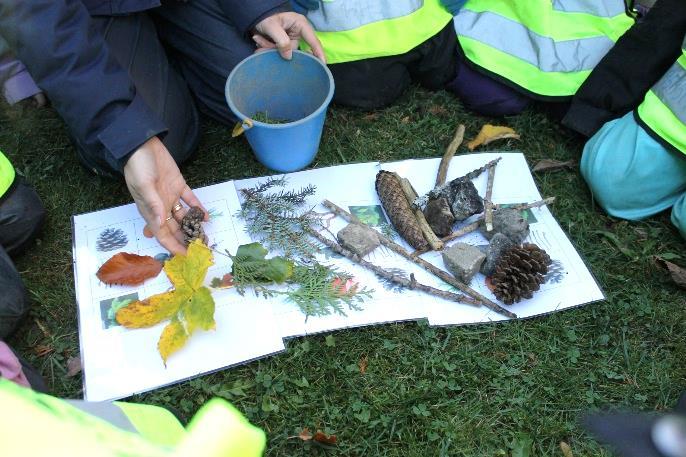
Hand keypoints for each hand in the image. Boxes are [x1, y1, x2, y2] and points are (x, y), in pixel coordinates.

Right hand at [123, 137, 206, 254]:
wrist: (142, 143)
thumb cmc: (138, 165)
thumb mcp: (144, 185)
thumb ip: (153, 204)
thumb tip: (158, 223)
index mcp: (150, 210)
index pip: (162, 234)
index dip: (173, 246)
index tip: (186, 256)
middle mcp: (160, 206)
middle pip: (175, 229)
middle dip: (186, 240)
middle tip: (201, 250)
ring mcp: (170, 196)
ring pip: (183, 217)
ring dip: (193, 226)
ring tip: (206, 236)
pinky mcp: (178, 185)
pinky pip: (189, 200)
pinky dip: (197, 208)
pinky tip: (206, 216)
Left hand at [253, 12, 325, 62]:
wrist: (255, 14)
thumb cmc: (265, 16)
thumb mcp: (272, 26)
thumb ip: (281, 40)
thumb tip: (289, 57)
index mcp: (300, 24)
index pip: (313, 40)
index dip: (319, 52)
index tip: (323, 64)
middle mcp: (298, 32)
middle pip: (294, 50)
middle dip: (277, 50)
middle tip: (263, 47)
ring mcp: (291, 38)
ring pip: (284, 52)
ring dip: (269, 48)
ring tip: (258, 39)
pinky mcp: (284, 43)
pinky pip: (278, 51)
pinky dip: (267, 47)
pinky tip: (259, 39)